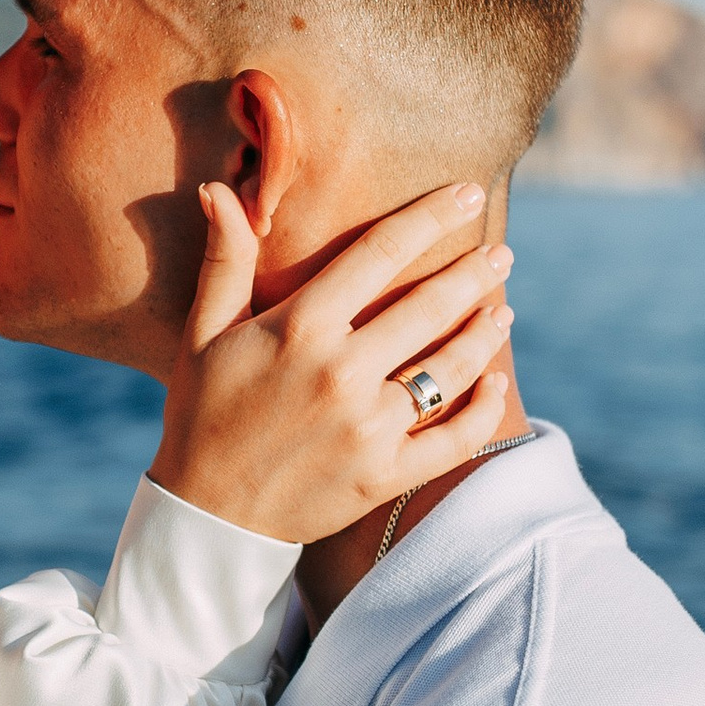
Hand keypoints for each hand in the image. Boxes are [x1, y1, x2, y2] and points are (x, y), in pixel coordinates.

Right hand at [150, 183, 516, 544]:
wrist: (207, 515)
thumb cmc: (203, 413)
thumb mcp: (204, 333)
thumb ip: (225, 261)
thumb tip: (221, 190)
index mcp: (299, 329)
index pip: (379, 252)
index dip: (430, 217)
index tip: (466, 192)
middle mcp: (340, 373)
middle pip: (429, 305)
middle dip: (474, 271)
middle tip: (500, 252)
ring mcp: (368, 429)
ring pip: (449, 368)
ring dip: (484, 333)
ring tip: (501, 309)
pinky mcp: (384, 476)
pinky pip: (453, 440)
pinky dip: (482, 409)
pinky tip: (494, 382)